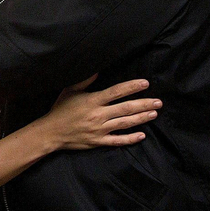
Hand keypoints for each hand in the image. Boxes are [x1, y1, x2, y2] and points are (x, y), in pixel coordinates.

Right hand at [37, 77, 159, 152]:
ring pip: (125, 123)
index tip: (145, 83)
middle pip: (126, 108)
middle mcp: (98, 114)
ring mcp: (99, 129)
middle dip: (144, 104)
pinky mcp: (98, 141)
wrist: (51, 132)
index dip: (132, 87)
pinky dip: (130, 138)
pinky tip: (142, 135)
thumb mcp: (70, 90)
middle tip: (158, 102)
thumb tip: (98, 69)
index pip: (116, 91)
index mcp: (92, 100)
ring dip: (141, 118)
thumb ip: (85, 80)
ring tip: (154, 113)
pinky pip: (117, 140)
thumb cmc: (60, 110)